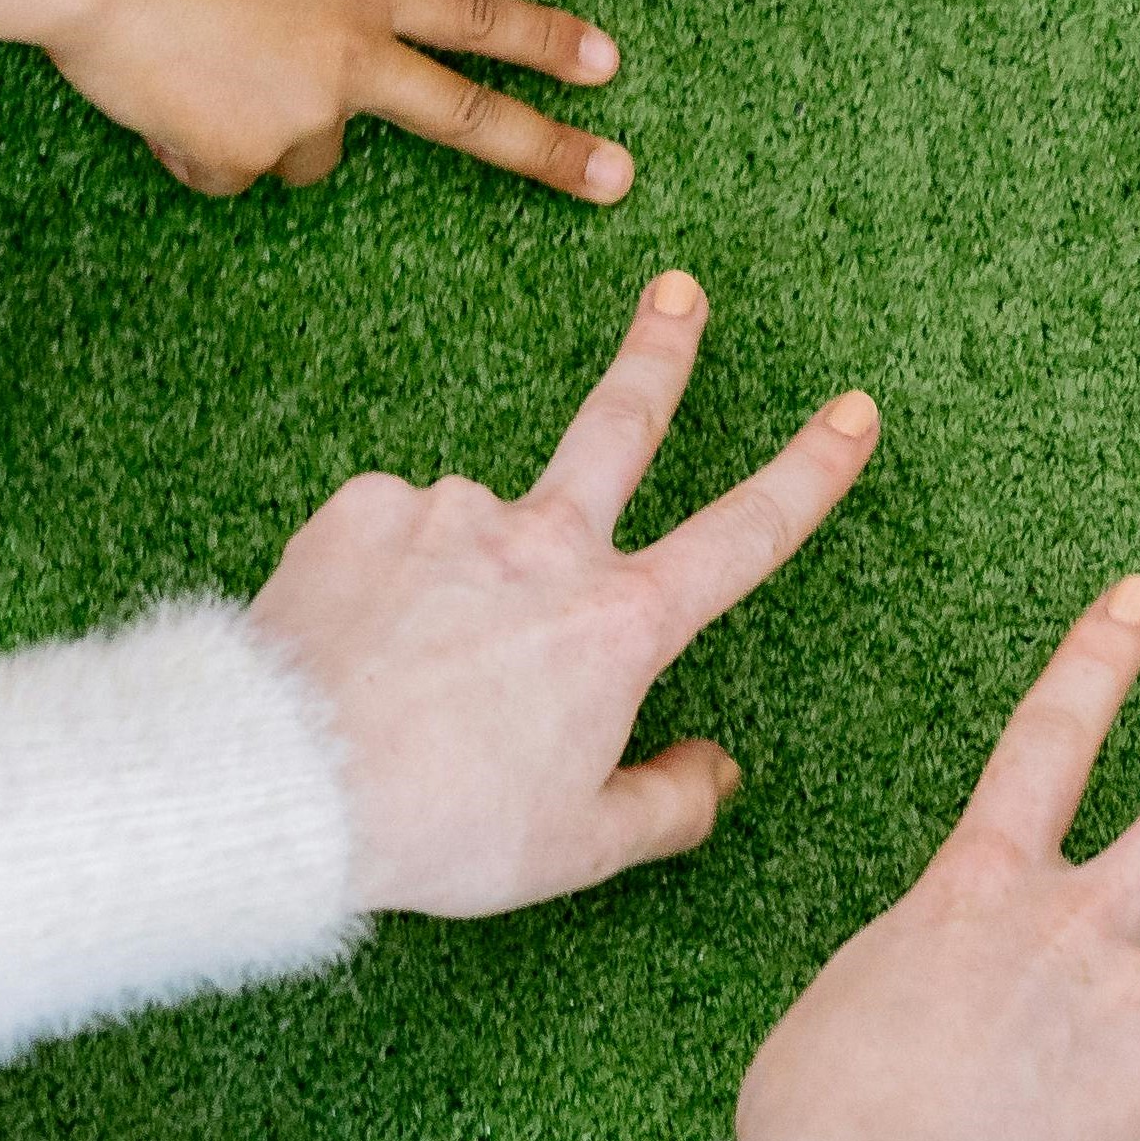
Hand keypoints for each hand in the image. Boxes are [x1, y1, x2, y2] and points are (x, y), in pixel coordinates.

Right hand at [54, 0, 634, 200]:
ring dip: (278, 123)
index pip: (473, 17)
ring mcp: (295, 116)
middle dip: (550, 152)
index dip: (545, 41)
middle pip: (464, 117)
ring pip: (311, 149)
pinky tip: (162, 92)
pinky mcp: (233, 157)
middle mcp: (346, 61)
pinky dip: (203, 145)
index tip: (607, 66)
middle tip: (616, 180)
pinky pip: (229, 169)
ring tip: (208, 60)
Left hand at [254, 269, 881, 911]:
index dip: (811, 472)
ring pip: (478, 532)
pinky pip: (391, 537)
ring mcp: (453, 513)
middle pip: (622, 424)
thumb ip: (669, 804)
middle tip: (678, 292)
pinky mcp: (364, 508)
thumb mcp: (579, 847)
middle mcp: (547, 544)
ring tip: (409, 671)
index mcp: (620, 623)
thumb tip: (716, 768)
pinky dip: (384, 580)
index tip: (853, 413)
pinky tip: (357, 641)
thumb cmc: (443, 824)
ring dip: (461, 577)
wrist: (286, 781)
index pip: (746, 534)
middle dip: (662, 352)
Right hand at [734, 574, 1139, 1140]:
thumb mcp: (861, 1003)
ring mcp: (1139, 996)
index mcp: (979, 887)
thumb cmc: (831, 1126)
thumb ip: (955, 970)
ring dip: (1132, 1056)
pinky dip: (1127, 1135)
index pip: (1045, 740)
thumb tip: (998, 1006)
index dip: (1096, 662)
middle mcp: (1076, 921)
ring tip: (1043, 1123)